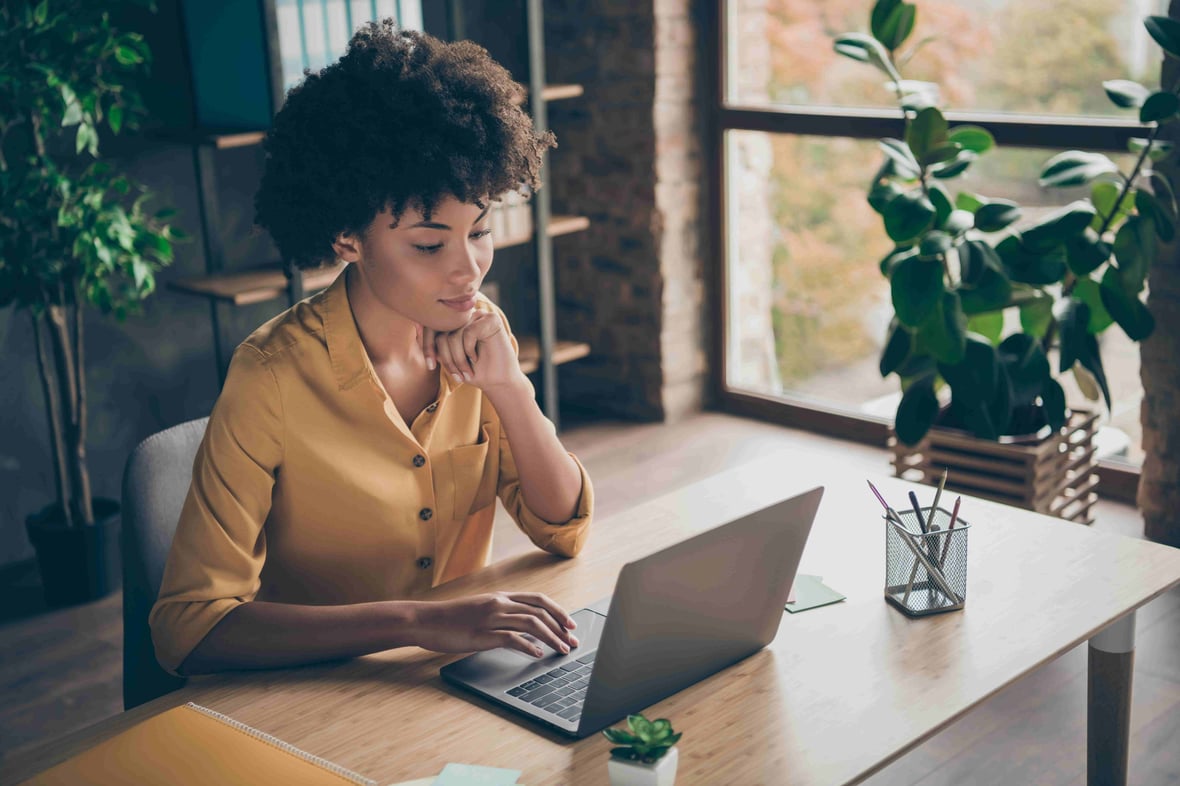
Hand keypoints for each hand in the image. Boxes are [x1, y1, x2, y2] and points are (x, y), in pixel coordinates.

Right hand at [410, 592, 578, 657]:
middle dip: (561, 626)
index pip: (538, 599)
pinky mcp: (482, 634)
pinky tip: (537, 654)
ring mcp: (491, 618)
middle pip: (540, 611)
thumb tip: (523, 624)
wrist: (426, 620)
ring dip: (551, 638)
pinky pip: (512, 639)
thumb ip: (501, 612)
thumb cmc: (452, 618)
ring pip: (531, 623)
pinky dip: (528, 646)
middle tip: (572, 640)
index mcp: (501, 596)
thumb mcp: (481, 608)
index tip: (570, 624)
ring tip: (561, 650)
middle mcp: (499, 603)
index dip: (558, 611)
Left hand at [419, 311, 523, 390]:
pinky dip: (469, 349)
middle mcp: (466, 317)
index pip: (433, 327)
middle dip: (446, 358)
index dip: (428, 346)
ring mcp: (478, 316)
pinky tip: (476, 358)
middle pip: (442, 332)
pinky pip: (468, 332)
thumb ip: (437, 345)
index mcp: (456, 324)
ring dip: (458, 359)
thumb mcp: (449, 359)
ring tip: (468, 371)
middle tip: (456, 376)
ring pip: (454, 335)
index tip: (431, 366)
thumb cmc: (474, 371)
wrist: (497, 382)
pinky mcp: (491, 319)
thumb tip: (417, 327)